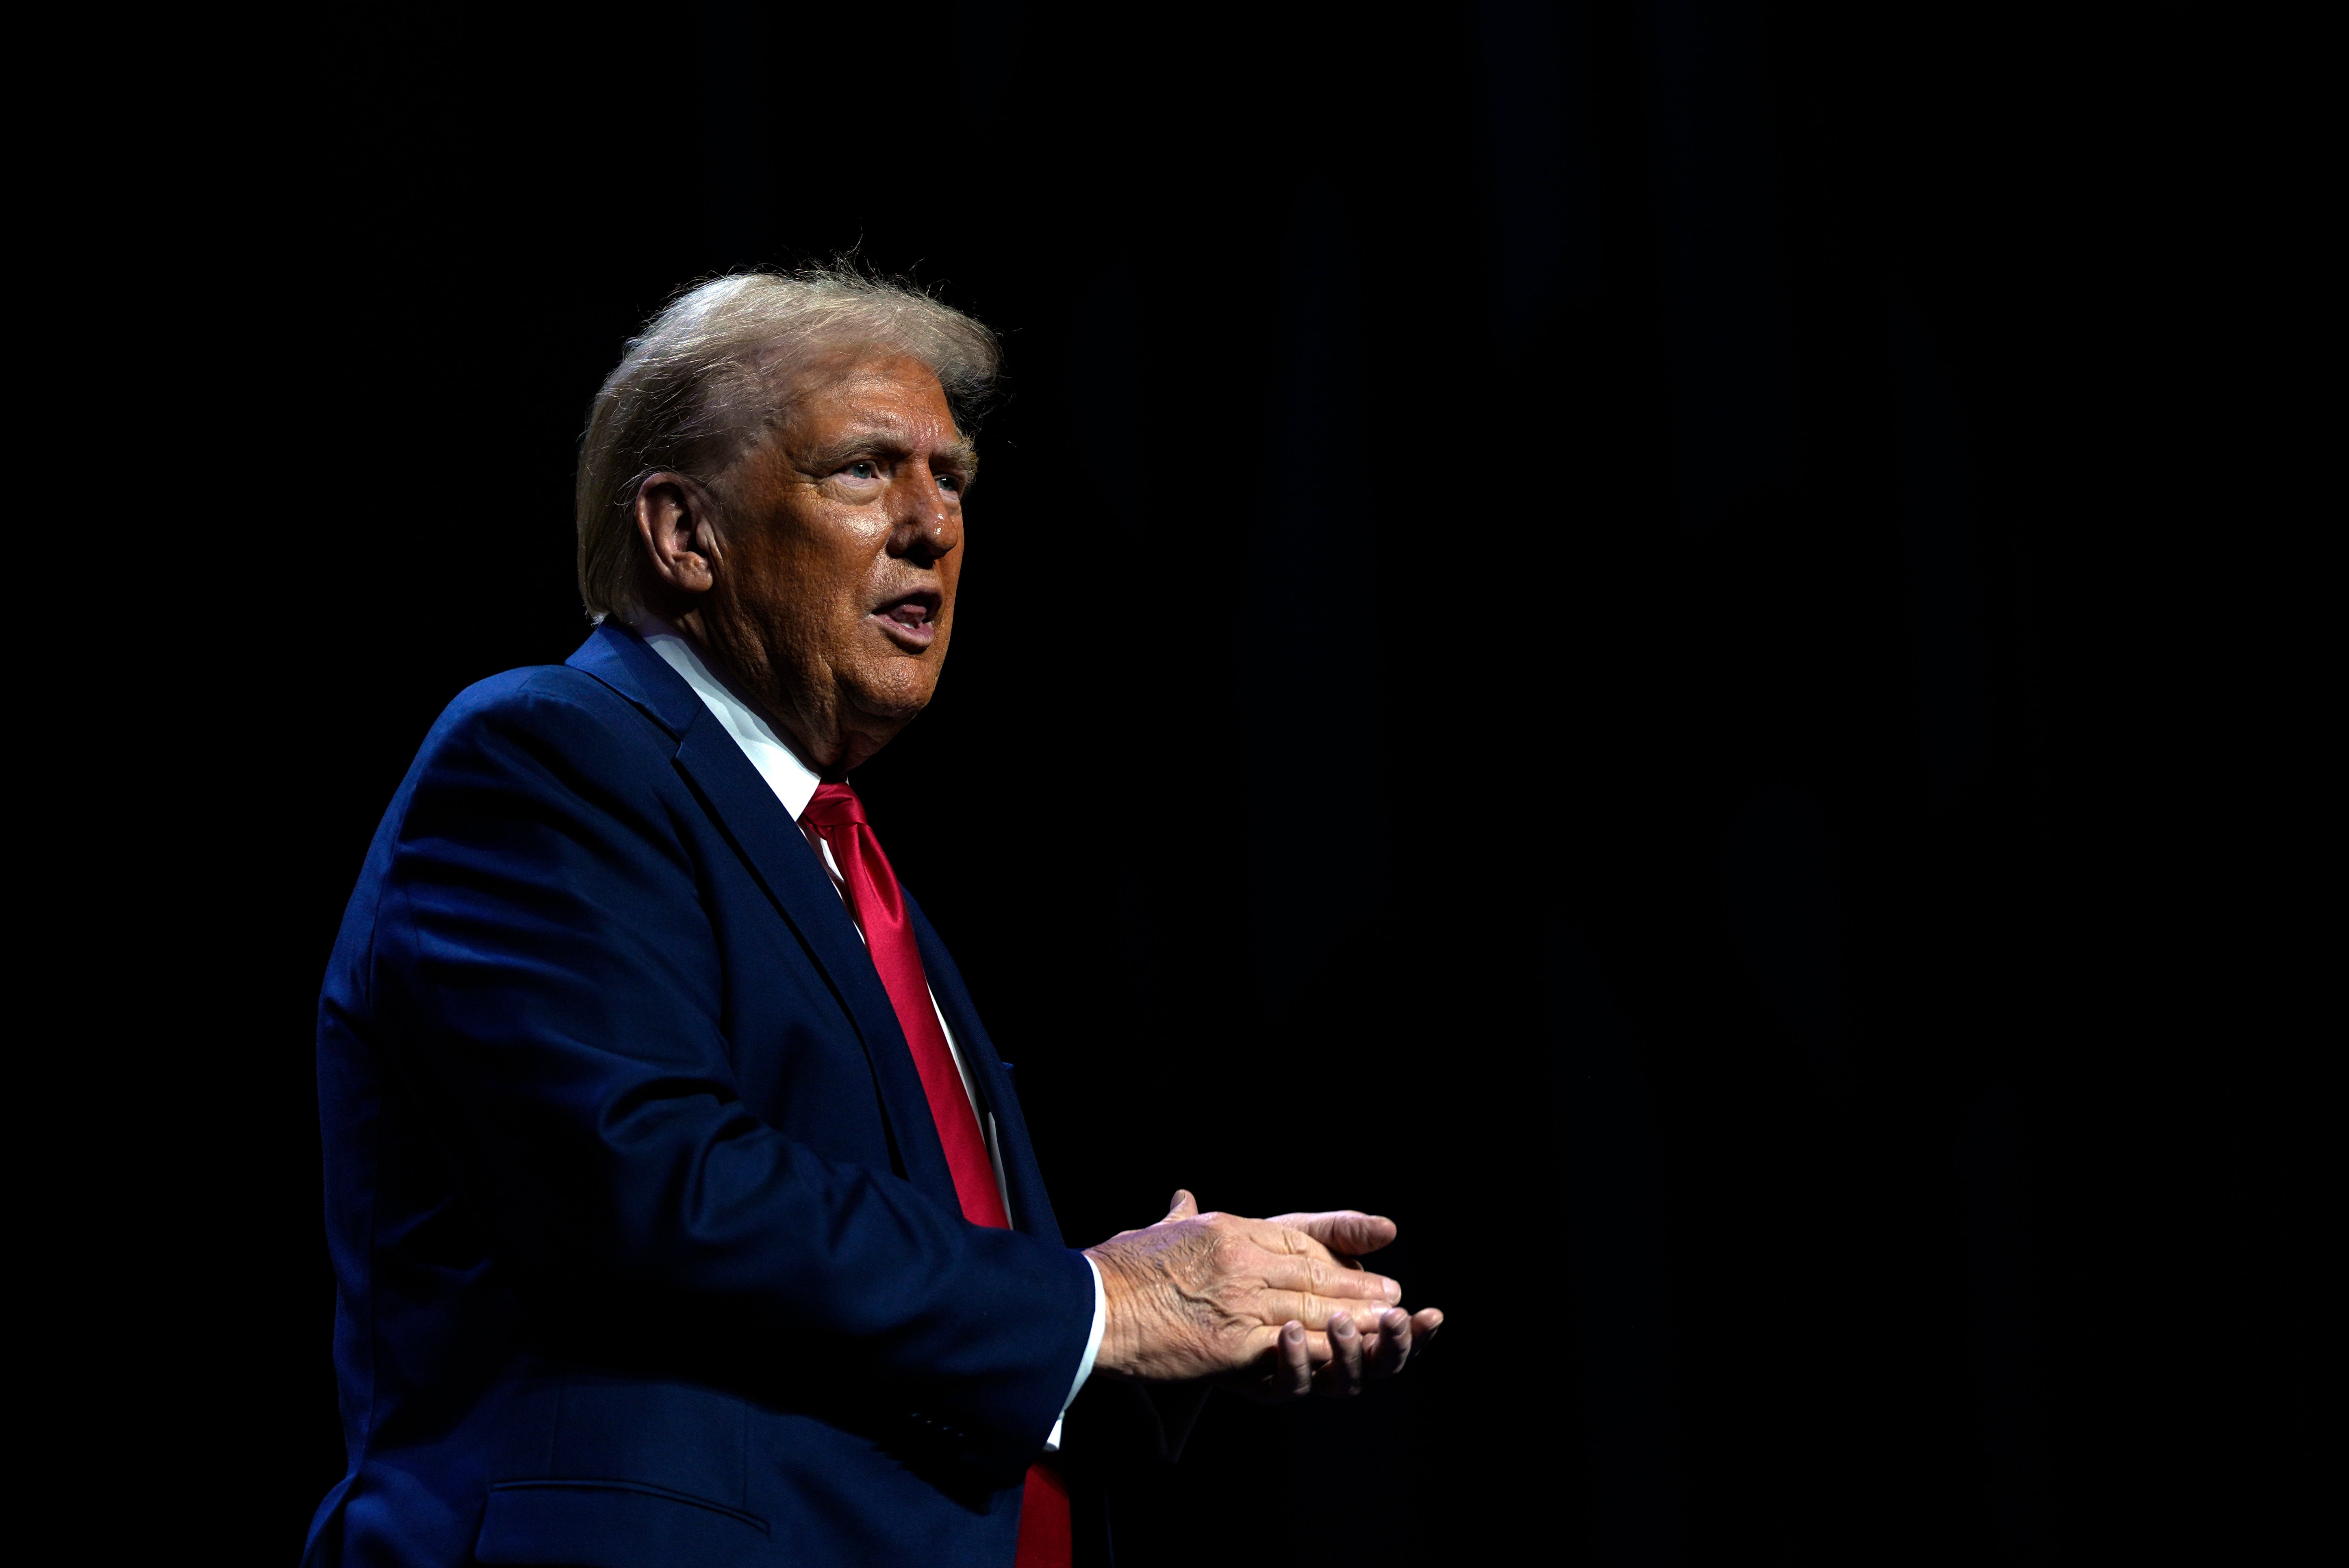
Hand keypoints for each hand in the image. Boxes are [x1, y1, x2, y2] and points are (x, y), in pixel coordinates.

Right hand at [1084, 1191, 1405, 1382]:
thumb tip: (1183, 1198)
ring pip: (1311, 1307)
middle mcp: (1240, 1258)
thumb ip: (1178, 1217)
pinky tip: (1348, 1352)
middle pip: (1312, 1272)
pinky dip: (1323, 1349)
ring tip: (1389, 1322)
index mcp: (1226, 1229)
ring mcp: (1239, 1299)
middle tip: (1393, 1294)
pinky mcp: (1232, 1342)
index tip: (1358, 1262)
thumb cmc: (1117, 1269)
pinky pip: (1288, 1346)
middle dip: (1356, 1286)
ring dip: (1355, 1317)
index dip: (1332, 1252)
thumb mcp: (1154, 1232)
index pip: (1293, 1239)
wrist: (1091, 1306)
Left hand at [1244, 1209, 1443, 1400]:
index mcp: (1355, 1324)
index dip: (1418, 1330)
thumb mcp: (1303, 1237)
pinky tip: (1293, 1332)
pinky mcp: (1267, 1383)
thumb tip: (1389, 1227)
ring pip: (1341, 1382)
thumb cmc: (1260, 1259)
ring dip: (1347, 1354)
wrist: (1203, 1281)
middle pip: (1379, 1366)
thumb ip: (1344, 1233)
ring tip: (1342, 1322)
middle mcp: (1335, 1356)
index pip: (1397, 1334)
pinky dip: (1296, 1362)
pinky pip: (1289, 1385)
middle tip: (1394, 1320)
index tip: (1433, 1315)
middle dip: (1392, 1347)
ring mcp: (1305, 1372)